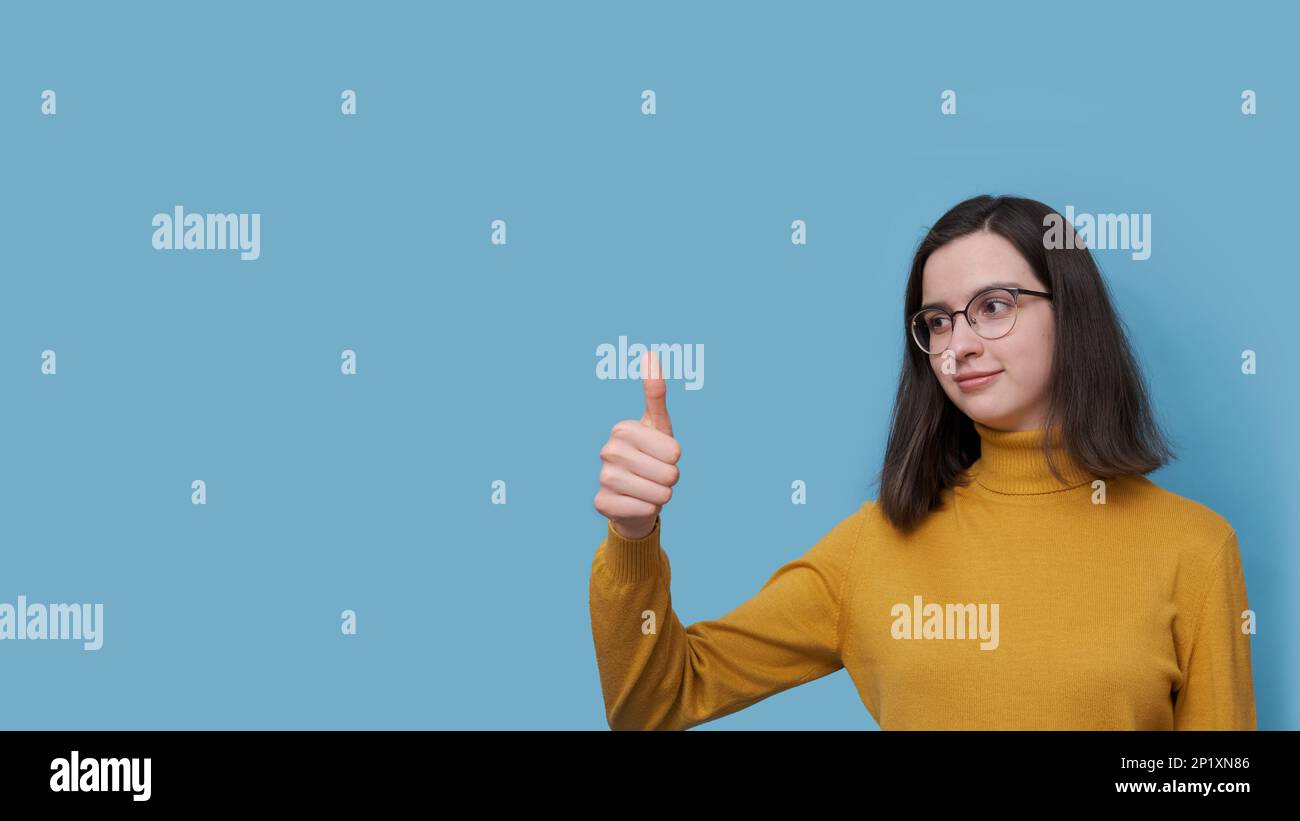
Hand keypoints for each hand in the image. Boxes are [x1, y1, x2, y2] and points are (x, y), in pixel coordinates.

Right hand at [593, 350, 681, 539]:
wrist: (634, 495)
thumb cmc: (651, 456)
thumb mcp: (659, 425)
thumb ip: (656, 393)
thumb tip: (649, 353)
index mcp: (622, 429)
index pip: (674, 452)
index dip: (675, 458)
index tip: (660, 456)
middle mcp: (607, 450)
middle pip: (669, 473)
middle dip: (670, 479)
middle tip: (656, 475)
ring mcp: (603, 477)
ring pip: (658, 493)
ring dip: (661, 495)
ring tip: (649, 489)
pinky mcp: (601, 503)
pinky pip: (644, 510)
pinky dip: (648, 510)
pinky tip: (636, 503)